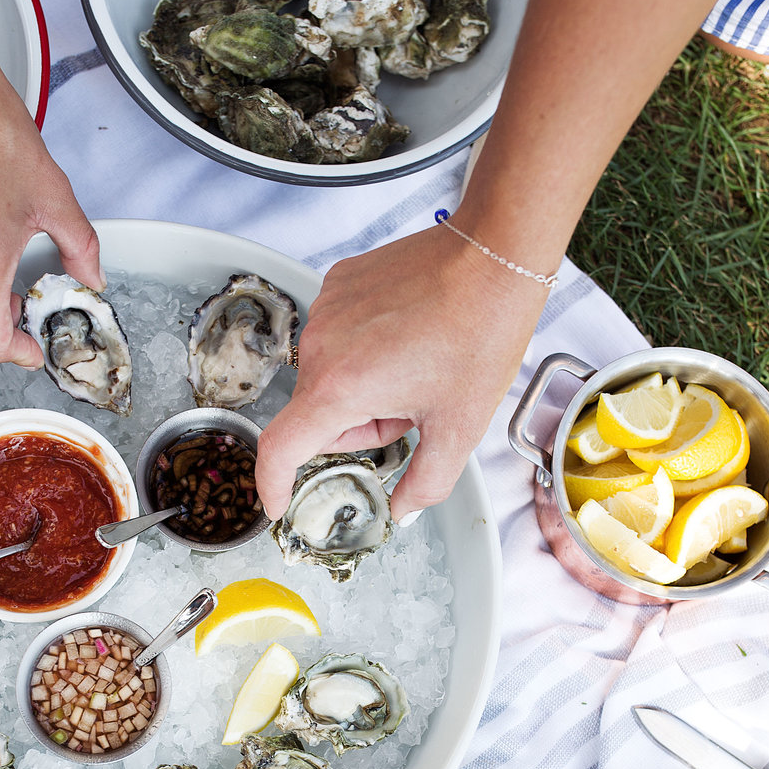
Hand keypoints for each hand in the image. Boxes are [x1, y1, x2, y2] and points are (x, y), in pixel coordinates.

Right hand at [255, 224, 548, 520]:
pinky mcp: (338, 282)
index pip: (279, 448)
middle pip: (316, 413)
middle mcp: (320, 346)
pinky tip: (406, 331)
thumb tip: (402, 510)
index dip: (273, 484)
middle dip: (357, 423)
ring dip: (362, 385)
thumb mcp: (460, 427)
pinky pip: (338, 334)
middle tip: (412, 407)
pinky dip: (364, 345)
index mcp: (340, 388)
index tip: (279, 502)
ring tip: (415, 363)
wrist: (495, 258)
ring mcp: (326, 308)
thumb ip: (425, 483)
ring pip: (328, 374)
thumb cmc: (480, 333)